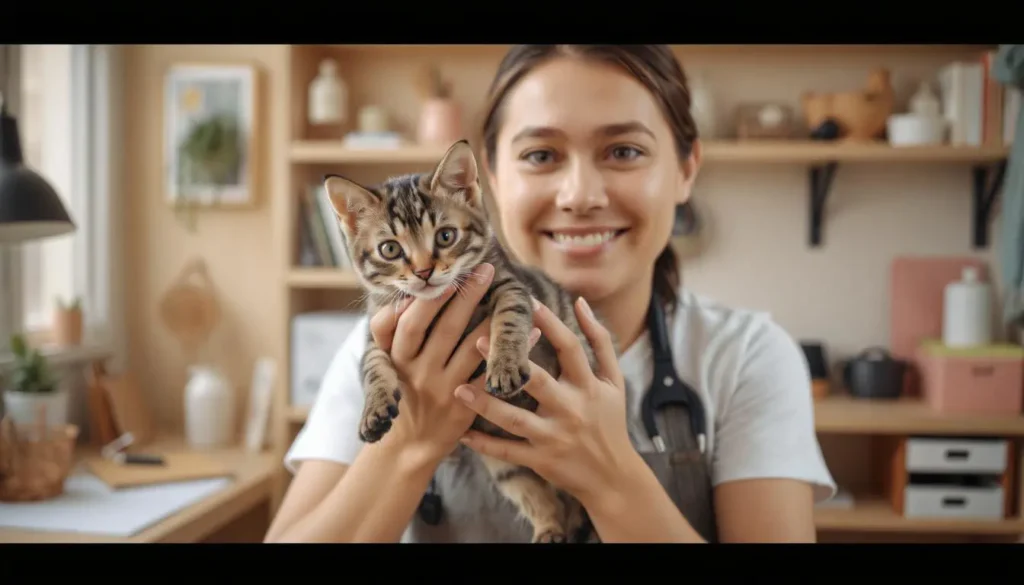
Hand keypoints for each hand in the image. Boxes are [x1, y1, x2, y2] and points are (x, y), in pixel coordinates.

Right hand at [368, 263, 540, 464]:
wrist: (408, 447)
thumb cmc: (398, 393)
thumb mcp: (380, 364)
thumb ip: (386, 331)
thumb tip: (403, 299)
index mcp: (398, 359)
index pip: (412, 322)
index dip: (430, 298)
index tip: (449, 274)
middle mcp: (420, 372)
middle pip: (446, 329)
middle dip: (467, 296)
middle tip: (486, 268)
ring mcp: (444, 390)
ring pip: (472, 350)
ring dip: (493, 321)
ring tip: (511, 294)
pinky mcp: (467, 408)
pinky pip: (492, 376)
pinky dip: (511, 353)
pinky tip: (531, 333)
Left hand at [453, 296, 637, 508]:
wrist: (614, 477)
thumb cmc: (610, 421)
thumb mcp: (615, 381)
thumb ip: (600, 341)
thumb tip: (579, 302)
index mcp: (588, 386)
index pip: (569, 347)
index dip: (549, 322)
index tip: (525, 301)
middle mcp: (570, 409)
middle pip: (536, 380)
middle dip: (507, 361)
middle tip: (476, 340)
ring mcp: (553, 436)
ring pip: (514, 419)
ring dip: (484, 404)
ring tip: (458, 388)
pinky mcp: (540, 460)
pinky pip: (507, 452)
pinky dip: (483, 445)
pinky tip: (461, 433)